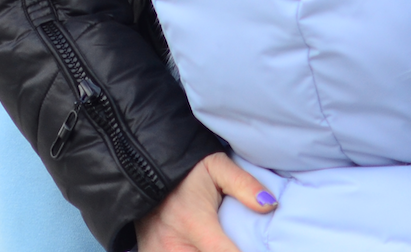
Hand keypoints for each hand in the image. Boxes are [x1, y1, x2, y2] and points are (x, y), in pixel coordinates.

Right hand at [135, 153, 275, 251]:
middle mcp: (172, 244)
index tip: (254, 249)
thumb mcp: (216, 166)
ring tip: (215, 243)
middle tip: (234, 241)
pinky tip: (197, 247)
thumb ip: (244, 185)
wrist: (141, 170)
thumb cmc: (185, 171)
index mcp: (194, 221)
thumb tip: (270, 205)